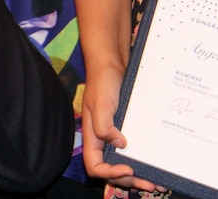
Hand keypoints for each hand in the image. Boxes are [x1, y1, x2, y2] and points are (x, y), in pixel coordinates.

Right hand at [81, 66, 160, 191]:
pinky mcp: (126, 130)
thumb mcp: (100, 103)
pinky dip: (143, 162)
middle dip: (129, 180)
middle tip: (150, 184)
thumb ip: (103, 126)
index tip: (128, 169)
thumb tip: (119, 145)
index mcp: (92, 136)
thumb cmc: (102, 82)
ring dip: (138, 177)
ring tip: (157, 183)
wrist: (112, 65)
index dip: (110, 173)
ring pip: (123, 164)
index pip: (94, 165)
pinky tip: (156, 165)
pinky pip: (133, 152)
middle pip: (111, 170)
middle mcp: (102, 140)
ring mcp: (114, 136)